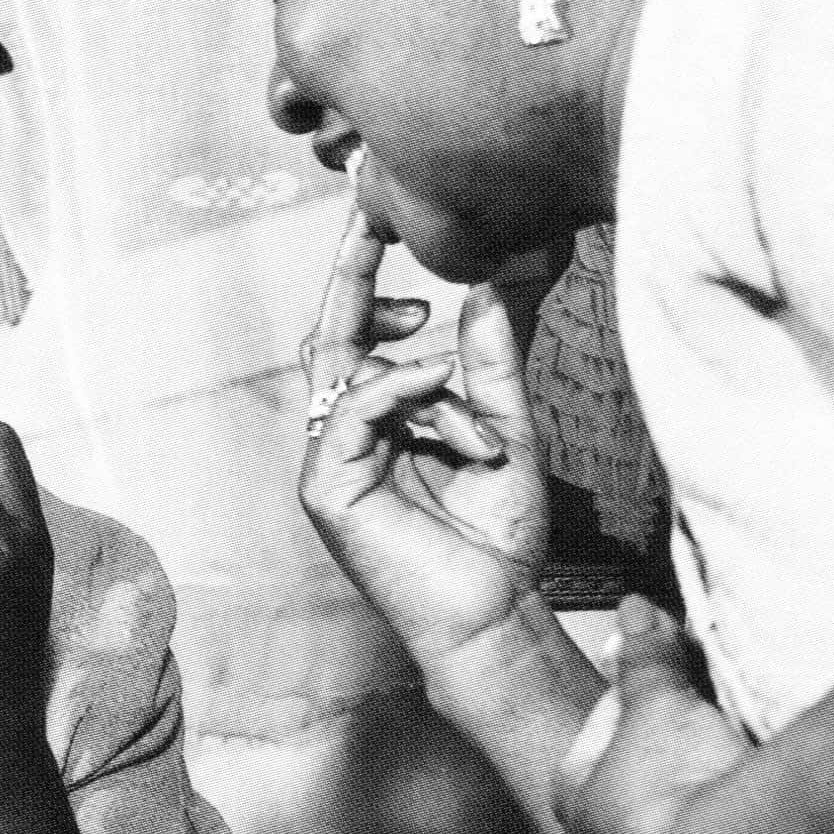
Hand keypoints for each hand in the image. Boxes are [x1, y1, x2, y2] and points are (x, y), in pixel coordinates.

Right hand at [299, 206, 549, 676]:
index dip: (360, 282)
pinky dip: (402, 389)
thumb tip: (482, 290)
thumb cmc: (499, 538)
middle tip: (369, 222)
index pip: (357, 340)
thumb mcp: (506, 431)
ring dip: (429, 383)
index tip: (375, 225)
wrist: (495, 612)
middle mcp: (346, 440)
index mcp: (380, 427)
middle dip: (351, 280)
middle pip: (330, 340)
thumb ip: (489, 366)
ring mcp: (331, 464)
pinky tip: (444, 390)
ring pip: (353, 373)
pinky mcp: (327, 489)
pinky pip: (354, 410)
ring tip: (483, 436)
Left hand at [553, 596, 750, 833]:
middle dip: (676, 735)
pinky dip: (744, 811)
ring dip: (713, 773)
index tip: (661, 673)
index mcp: (582, 803)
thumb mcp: (659, 701)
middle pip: (646, 774)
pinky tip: (767, 784)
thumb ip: (647, 656)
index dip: (631, 696)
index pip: (597, 735)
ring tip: (742, 739)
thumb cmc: (678, 791)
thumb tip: (636, 612)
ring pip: (690, 809)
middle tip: (707, 703)